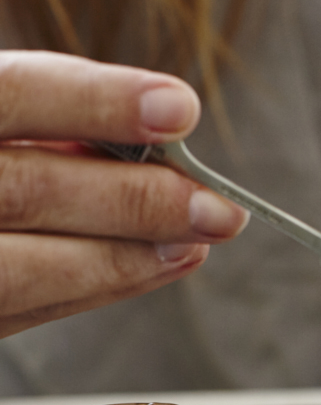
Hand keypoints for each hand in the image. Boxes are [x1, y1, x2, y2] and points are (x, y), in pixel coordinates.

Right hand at [0, 51, 247, 337]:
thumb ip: (41, 121)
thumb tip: (148, 135)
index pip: (12, 94)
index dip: (95, 102)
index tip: (178, 108)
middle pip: (28, 190)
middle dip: (133, 200)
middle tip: (216, 209)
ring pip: (27, 269)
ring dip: (125, 259)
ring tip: (195, 242)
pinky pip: (26, 310)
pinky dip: (99, 286)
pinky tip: (157, 265)